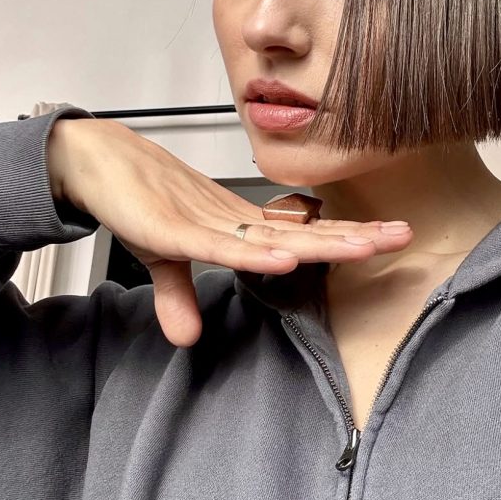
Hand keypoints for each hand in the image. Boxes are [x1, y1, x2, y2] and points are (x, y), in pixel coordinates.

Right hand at [47, 118, 411, 346]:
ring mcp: (205, 222)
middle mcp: (232, 221)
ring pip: (274, 236)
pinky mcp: (172, 229)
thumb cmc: (136, 198)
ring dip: (322, 241)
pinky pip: (221, 244)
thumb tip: (189, 338)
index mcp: (237, 226)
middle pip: (303, 232)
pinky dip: (254, 251)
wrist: (95, 161)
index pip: (300, 235)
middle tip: (404, 235)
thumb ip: (179, 296)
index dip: (342, 239)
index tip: (385, 240)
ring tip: (368, 246)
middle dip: (354, 237)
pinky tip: (289, 255)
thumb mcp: (162, 258)